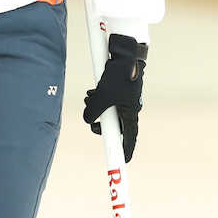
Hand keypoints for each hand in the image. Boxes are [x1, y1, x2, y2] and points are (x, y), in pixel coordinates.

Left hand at [83, 33, 146, 161]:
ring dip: (96, 108)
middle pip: (115, 126)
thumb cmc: (118, 76)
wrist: (125, 55)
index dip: (124, 150)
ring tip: (89, 98)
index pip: (129, 139)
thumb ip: (93, 110)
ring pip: (108, 112)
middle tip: (91, 121)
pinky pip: (106, 101)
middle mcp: (128, 109)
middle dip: (100, 123)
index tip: (123, 161)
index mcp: (130, 114)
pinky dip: (98, 99)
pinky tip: (91, 92)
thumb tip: (87, 119)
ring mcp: (123, 100)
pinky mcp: (117, 91)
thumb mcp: (102, 96)